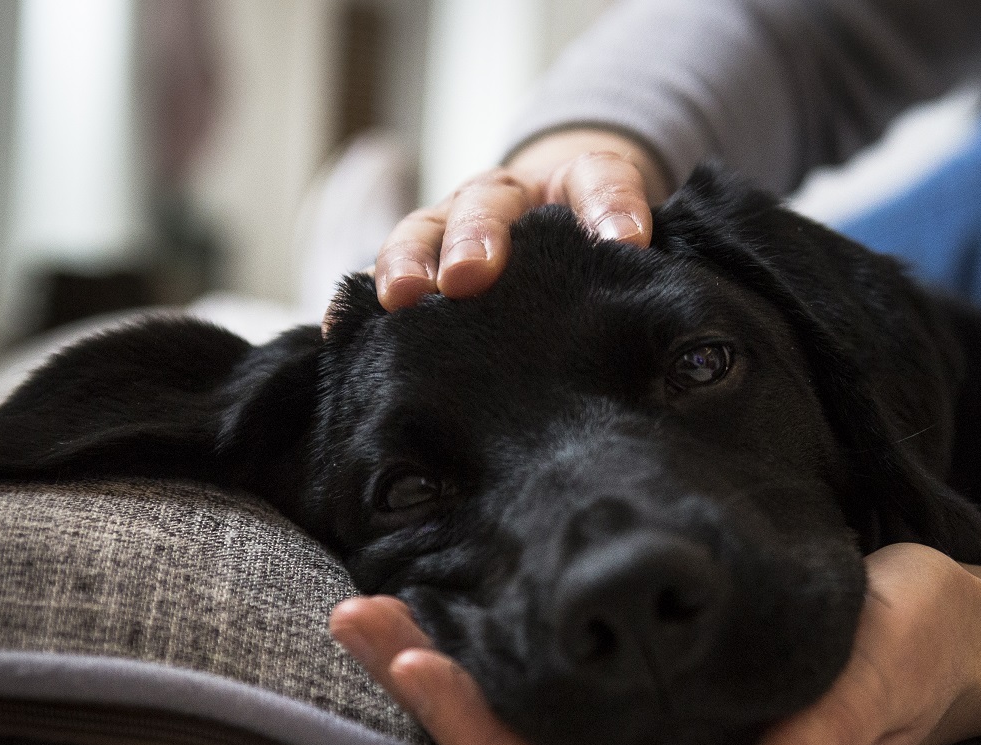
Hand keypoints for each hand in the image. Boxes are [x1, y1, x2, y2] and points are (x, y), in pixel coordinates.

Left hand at [330, 543, 980, 744]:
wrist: (960, 638)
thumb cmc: (923, 648)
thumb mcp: (884, 675)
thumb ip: (829, 737)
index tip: (421, 668)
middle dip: (440, 708)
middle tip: (360, 616)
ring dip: (457, 681)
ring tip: (379, 604)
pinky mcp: (674, 721)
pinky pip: (571, 711)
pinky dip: (508, 667)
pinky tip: (462, 612)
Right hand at [373, 128, 670, 311]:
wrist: (554, 219)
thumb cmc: (596, 235)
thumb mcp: (630, 231)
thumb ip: (636, 236)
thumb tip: (641, 255)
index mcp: (572, 181)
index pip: (597, 180)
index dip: (610, 207)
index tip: (626, 242)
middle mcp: (503, 196)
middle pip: (488, 204)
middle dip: (478, 238)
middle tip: (471, 277)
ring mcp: (453, 226)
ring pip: (423, 231)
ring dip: (410, 263)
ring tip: (401, 297)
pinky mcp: (421, 265)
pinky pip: (384, 279)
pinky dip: (358, 302)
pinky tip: (339, 329)